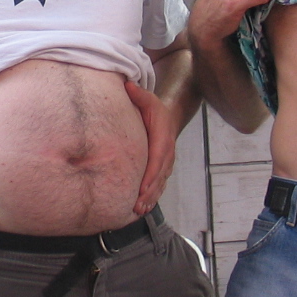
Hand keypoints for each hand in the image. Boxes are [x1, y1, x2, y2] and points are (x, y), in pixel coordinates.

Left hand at [125, 79, 174, 217]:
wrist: (168, 118)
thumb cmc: (154, 110)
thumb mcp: (148, 99)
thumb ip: (139, 94)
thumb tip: (128, 86)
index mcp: (163, 138)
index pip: (158, 159)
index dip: (150, 175)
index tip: (141, 187)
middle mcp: (167, 154)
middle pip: (159, 177)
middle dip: (149, 192)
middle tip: (137, 206)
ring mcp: (166, 163)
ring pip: (160, 184)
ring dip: (151, 198)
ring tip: (139, 210)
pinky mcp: (162, 169)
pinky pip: (159, 185)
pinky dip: (152, 197)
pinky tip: (143, 208)